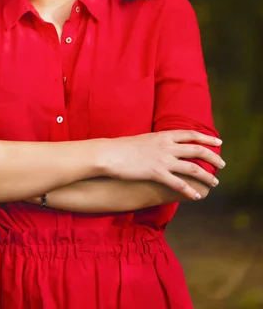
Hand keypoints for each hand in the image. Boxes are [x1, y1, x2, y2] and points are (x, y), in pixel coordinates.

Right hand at [99, 130, 224, 199]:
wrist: (110, 154)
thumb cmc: (124, 147)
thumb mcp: (145, 139)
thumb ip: (158, 141)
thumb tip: (166, 145)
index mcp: (164, 135)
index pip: (191, 134)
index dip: (207, 138)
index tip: (218, 142)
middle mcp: (166, 146)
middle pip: (197, 150)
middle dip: (213, 157)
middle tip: (222, 165)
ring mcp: (162, 159)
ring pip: (192, 167)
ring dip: (206, 176)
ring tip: (214, 182)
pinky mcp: (156, 173)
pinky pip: (177, 183)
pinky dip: (189, 190)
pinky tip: (196, 197)